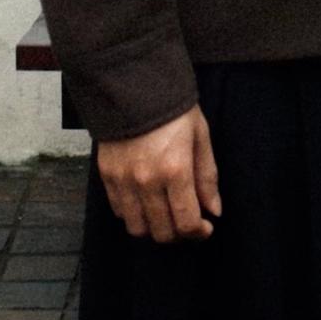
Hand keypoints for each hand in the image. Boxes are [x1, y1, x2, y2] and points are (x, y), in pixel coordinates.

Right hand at [96, 102, 222, 242]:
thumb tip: (213, 210)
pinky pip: (119, 211)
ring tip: (166, 215)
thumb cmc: (172, 109)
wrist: (133, 85)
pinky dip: (134, 214)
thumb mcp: (200, 137)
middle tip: (187, 222)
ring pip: (137, 228)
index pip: (186, 222)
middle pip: (162, 232)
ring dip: (154, 228)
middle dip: (179, 234)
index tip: (205, 227)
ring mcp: (123, 180)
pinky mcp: (107, 175)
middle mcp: (147, 180)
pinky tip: (146, 202)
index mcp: (175, 170)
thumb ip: (207, 178)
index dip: (198, 233)